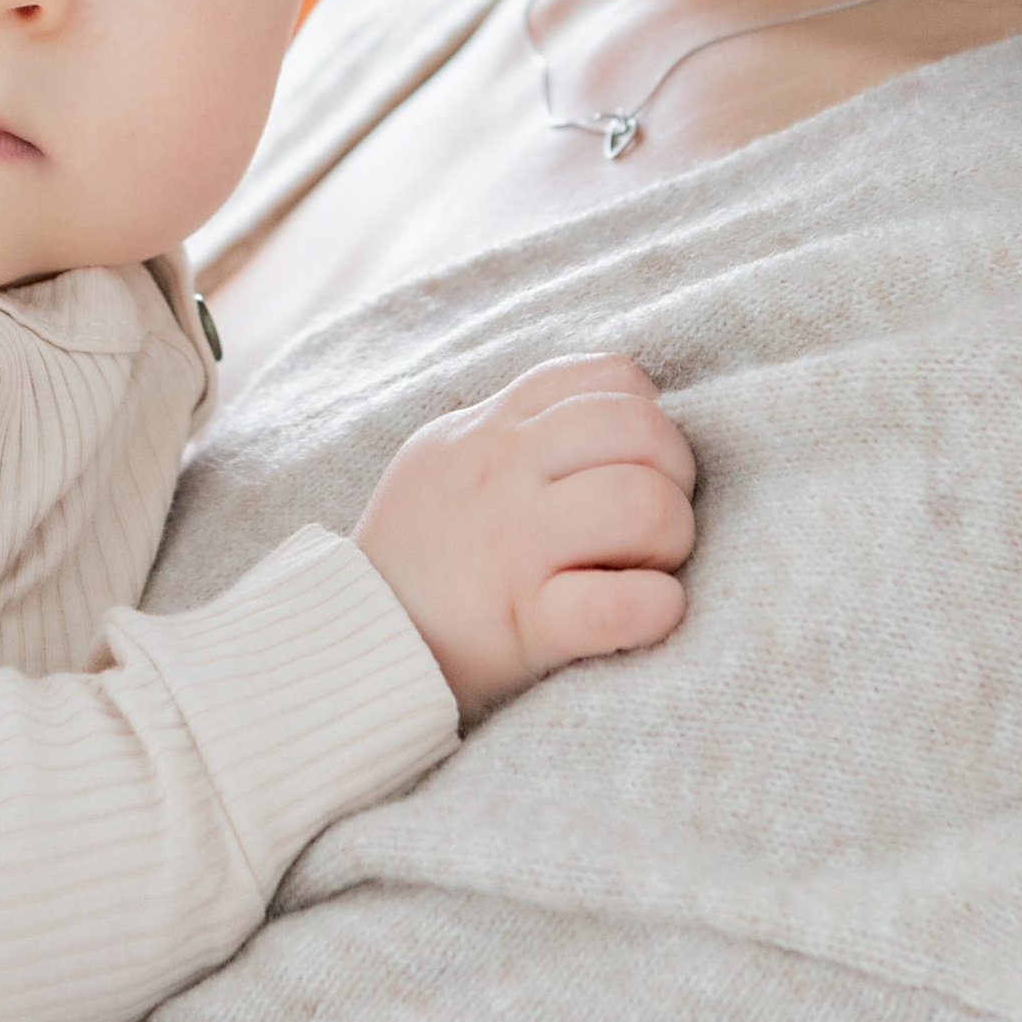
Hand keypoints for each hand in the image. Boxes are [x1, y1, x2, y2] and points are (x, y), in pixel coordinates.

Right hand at [354, 355, 694, 722]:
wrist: (344, 643)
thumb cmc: (413, 555)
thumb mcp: (443, 459)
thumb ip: (512, 429)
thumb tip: (602, 412)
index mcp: (493, 428)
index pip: (611, 378)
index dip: (648, 417)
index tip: (636, 466)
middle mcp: (505, 473)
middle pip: (641, 431)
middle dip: (676, 476)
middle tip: (657, 524)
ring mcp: (515, 545)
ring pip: (643, 505)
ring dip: (673, 540)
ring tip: (650, 568)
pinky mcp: (525, 624)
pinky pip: (621, 605)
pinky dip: (658, 609)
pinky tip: (652, 612)